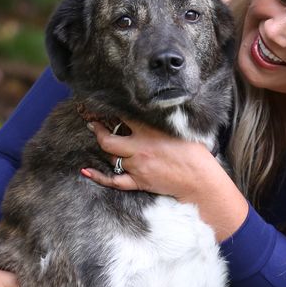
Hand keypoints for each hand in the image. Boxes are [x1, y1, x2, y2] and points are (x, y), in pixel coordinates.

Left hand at [82, 120, 250, 240]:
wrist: (200, 180)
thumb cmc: (195, 154)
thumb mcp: (180, 130)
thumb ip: (163, 120)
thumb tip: (155, 109)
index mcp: (150, 132)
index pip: (123, 116)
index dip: (111, 109)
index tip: (105, 105)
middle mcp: (139, 148)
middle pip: (107, 139)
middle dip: (97, 130)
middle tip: (92, 122)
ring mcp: (137, 166)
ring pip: (111, 157)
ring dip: (106, 149)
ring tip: (101, 139)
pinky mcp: (138, 181)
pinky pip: (113, 180)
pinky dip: (98, 177)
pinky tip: (85, 171)